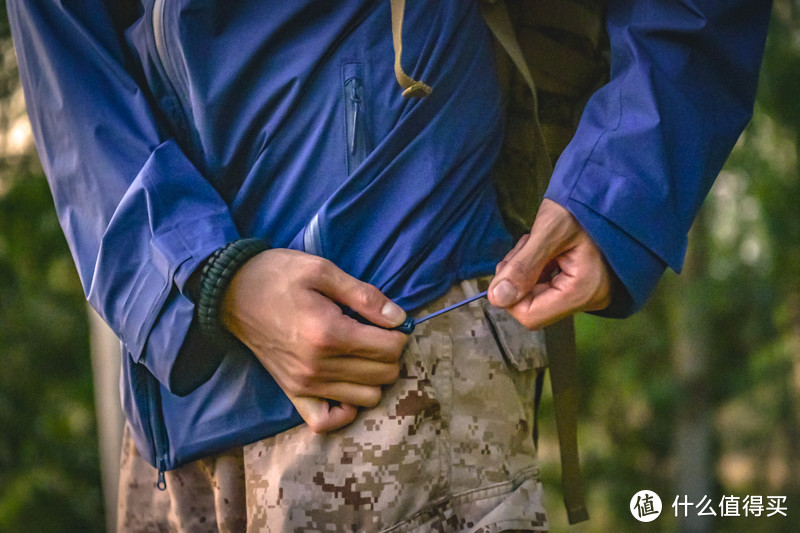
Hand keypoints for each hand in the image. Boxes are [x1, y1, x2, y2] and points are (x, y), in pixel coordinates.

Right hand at [219, 249, 407, 432]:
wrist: (232, 292)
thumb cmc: (278, 276)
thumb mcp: (322, 270)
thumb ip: (364, 296)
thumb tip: (399, 318)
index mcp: (329, 333)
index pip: (390, 349)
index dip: (399, 333)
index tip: (389, 320)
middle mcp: (318, 367)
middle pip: (384, 375)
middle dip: (390, 353)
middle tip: (377, 333)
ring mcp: (304, 385)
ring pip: (367, 399)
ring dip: (374, 378)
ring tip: (362, 354)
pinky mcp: (293, 393)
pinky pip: (327, 421)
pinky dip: (344, 409)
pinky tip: (346, 384)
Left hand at [488, 199, 612, 328]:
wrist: (610, 189)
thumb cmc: (586, 204)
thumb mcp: (549, 230)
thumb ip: (522, 266)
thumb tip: (496, 298)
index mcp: (583, 291)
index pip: (530, 315)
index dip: (510, 293)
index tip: (511, 264)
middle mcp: (589, 299)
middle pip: (532, 305)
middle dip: (519, 276)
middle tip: (526, 246)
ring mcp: (587, 293)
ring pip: (536, 294)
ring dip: (526, 269)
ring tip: (537, 241)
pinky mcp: (582, 284)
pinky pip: (548, 285)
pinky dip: (537, 267)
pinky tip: (545, 247)